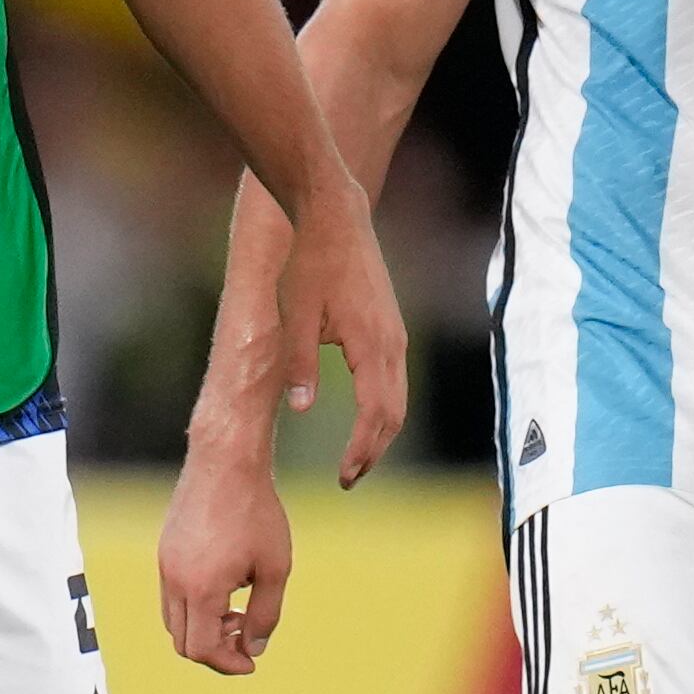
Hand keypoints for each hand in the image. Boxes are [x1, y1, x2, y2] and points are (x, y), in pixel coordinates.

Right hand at [158, 440, 291, 673]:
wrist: (226, 459)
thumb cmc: (256, 510)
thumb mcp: (274, 568)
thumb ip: (265, 615)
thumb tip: (253, 649)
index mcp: (200, 588)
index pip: (202, 649)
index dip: (228, 664)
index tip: (252, 660)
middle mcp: (174, 579)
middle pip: (183, 641)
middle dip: (215, 649)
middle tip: (244, 635)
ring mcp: (165, 563)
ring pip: (173, 618)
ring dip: (202, 626)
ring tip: (236, 610)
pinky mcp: (165, 548)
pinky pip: (171, 593)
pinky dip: (194, 604)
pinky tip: (225, 581)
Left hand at [276, 173, 406, 487]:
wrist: (334, 215)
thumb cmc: (308, 261)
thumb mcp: (294, 314)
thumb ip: (299, 363)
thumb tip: (301, 410)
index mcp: (371, 344)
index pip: (375, 415)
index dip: (361, 450)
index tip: (345, 477)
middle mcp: (392, 343)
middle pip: (394, 413)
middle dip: (374, 450)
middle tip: (349, 478)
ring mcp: (395, 333)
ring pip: (398, 396)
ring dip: (381, 430)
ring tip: (356, 456)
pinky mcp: (390, 324)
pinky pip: (395, 377)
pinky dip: (384, 405)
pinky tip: (363, 414)